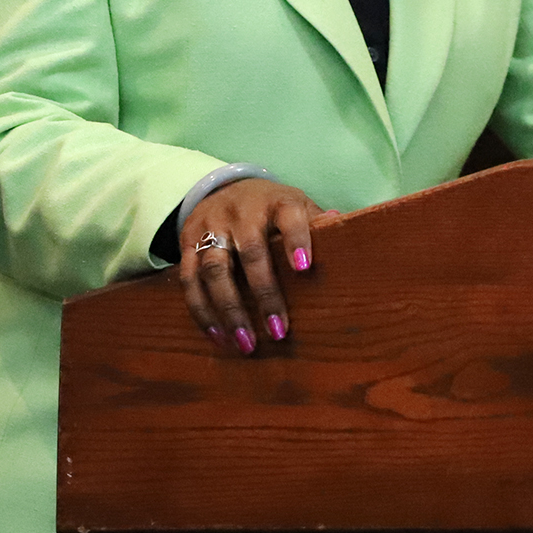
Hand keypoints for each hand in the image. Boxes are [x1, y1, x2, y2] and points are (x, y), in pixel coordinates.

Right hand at [177, 178, 331, 356]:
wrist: (224, 189)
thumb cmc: (271, 208)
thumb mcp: (296, 206)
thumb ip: (317, 222)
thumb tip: (345, 229)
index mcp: (276, 202)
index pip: (289, 217)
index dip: (296, 239)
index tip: (305, 268)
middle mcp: (241, 212)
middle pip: (250, 251)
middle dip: (264, 293)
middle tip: (279, 331)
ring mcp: (211, 226)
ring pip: (215, 269)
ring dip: (229, 310)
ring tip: (246, 343)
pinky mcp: (187, 241)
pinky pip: (189, 279)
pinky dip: (202, 310)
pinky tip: (218, 335)